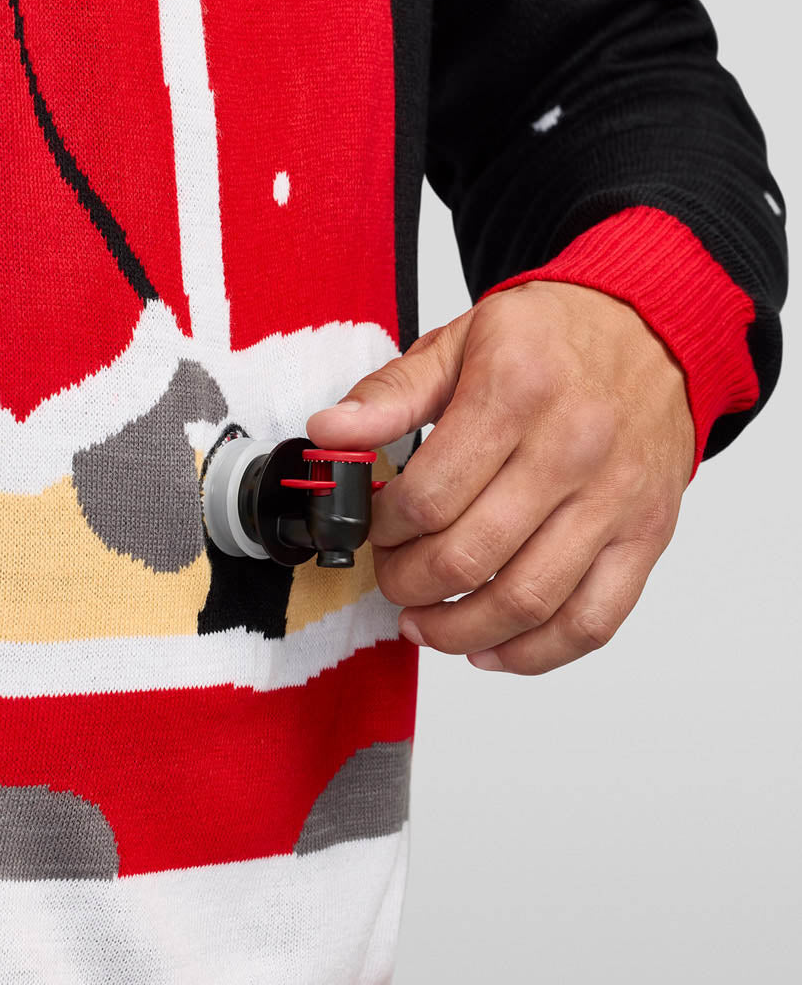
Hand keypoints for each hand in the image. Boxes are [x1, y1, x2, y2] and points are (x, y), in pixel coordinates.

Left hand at [307, 281, 695, 673]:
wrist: (653, 331)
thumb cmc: (554, 339)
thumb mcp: (461, 341)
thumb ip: (391, 394)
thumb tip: (330, 434)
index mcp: (517, 390)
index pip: (428, 496)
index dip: (383, 528)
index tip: (374, 527)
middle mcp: (573, 448)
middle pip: (469, 557)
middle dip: (408, 583)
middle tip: (392, 578)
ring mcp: (615, 499)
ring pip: (527, 603)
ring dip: (458, 630)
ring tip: (424, 624)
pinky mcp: (646, 535)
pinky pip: (592, 621)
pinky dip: (535, 653)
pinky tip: (492, 648)